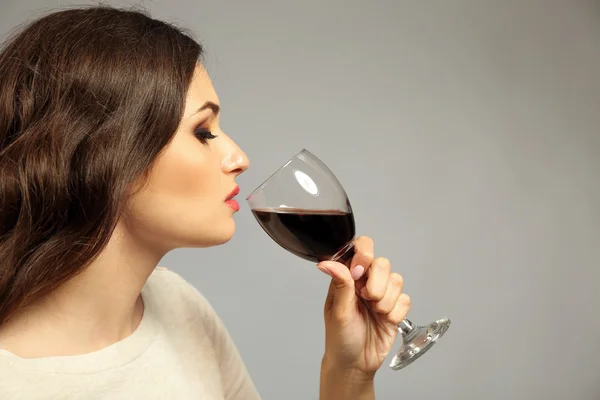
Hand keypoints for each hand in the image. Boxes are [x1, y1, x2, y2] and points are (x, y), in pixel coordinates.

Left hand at [317, 236, 410, 379]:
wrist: (355, 364)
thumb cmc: (340, 339)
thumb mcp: (338, 311)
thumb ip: (340, 284)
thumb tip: (326, 263)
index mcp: (348, 278)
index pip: (360, 249)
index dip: (364, 255)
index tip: (359, 272)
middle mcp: (365, 282)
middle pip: (383, 263)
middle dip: (377, 284)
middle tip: (367, 299)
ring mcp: (381, 294)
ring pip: (397, 280)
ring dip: (386, 300)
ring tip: (375, 313)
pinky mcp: (395, 308)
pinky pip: (405, 299)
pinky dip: (396, 312)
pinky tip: (384, 321)